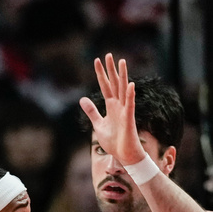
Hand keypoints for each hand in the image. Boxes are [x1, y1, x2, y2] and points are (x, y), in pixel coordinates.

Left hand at [79, 53, 146, 167]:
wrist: (124, 156)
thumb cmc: (114, 142)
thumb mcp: (98, 125)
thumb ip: (92, 112)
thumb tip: (82, 99)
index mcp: (111, 107)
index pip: (105, 86)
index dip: (101, 74)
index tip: (97, 60)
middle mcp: (118, 106)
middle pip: (114, 84)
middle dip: (111, 70)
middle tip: (108, 54)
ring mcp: (125, 111)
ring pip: (123, 90)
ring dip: (122, 76)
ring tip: (122, 62)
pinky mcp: (129, 120)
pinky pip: (130, 105)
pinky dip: (130, 95)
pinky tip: (130, 85)